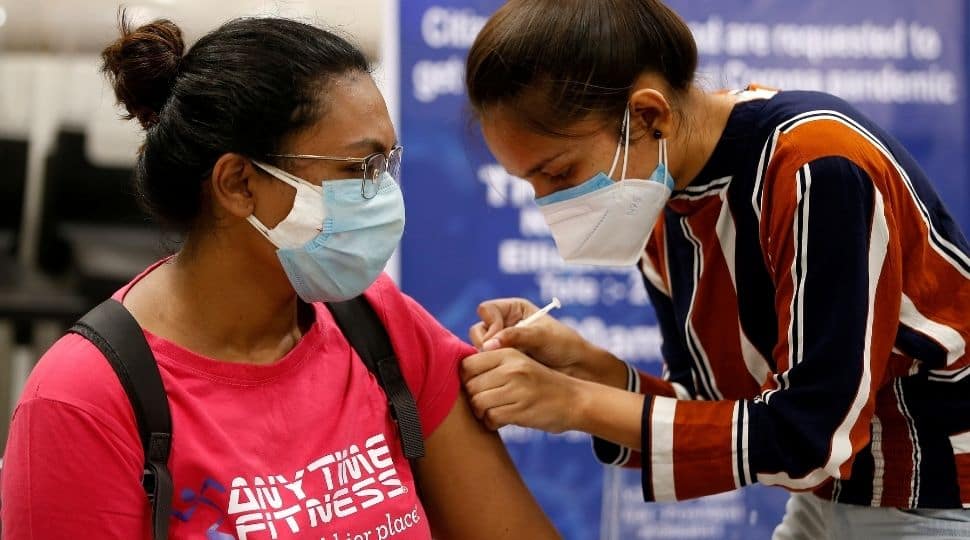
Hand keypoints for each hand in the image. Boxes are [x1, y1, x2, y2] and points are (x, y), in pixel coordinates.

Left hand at [461, 349, 581, 432]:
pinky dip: (492, 423)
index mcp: (508, 353)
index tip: (477, 387)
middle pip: (470, 386)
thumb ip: (494, 365)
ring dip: (482, 412)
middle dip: (474, 398)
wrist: (575, 400)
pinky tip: (502, 420)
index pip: (468, 364)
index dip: (467, 379)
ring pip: (478, 402)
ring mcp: (517, 389)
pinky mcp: (520, 410)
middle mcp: (511, 368)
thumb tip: (460, 375)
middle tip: (486, 403)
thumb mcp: (520, 364)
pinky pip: (490, 418)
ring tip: (493, 412)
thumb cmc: (541, 384)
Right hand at [469, 298, 627, 387]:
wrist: (579, 370)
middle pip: (479, 330)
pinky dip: (490, 370)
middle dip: (485, 343)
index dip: (490, 324)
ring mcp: (502, 345)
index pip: (487, 310)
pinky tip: (500, 377)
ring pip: (479, 349)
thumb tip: (488, 346)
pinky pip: (487, 365)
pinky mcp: (503, 363)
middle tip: (499, 357)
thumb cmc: (566, 346)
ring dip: (487, 359)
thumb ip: (515, 336)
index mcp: (514, 309)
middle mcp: (505, 325)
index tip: (499, 339)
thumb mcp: (541, 336)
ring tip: (503, 368)